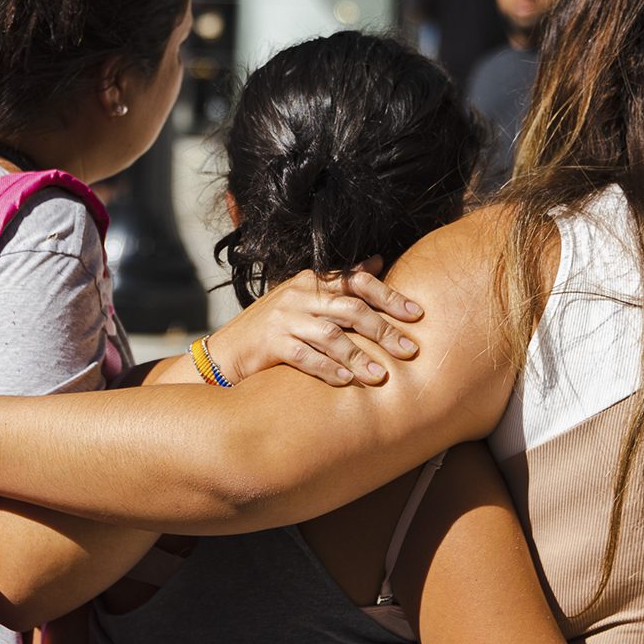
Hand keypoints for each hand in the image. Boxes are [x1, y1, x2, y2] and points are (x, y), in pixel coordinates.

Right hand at [204, 259, 423, 387]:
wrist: (227, 352)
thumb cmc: (273, 328)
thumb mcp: (305, 298)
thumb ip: (339, 285)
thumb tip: (378, 262)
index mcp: (311, 281)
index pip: (357, 281)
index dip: (389, 296)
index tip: (416, 314)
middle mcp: (298, 295)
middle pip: (350, 309)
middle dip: (383, 330)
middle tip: (410, 350)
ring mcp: (284, 319)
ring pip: (331, 335)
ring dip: (359, 357)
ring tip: (381, 376)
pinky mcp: (271, 343)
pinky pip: (305, 356)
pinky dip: (328, 369)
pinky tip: (346, 381)